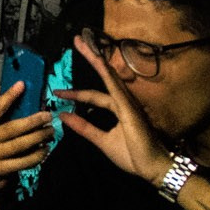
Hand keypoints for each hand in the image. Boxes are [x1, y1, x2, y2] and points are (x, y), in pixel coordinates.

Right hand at [0, 82, 55, 190]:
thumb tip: (2, 87)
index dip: (9, 96)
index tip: (22, 85)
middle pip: (12, 127)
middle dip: (33, 121)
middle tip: (48, 116)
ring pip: (21, 144)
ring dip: (39, 138)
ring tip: (51, 132)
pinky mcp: (0, 169)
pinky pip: (24, 161)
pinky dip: (37, 156)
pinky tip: (45, 150)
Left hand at [57, 34, 173, 183]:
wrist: (152, 169)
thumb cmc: (133, 156)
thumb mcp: (101, 141)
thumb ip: (84, 127)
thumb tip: (62, 115)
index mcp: (117, 109)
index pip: (92, 96)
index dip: (75, 93)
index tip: (56, 92)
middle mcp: (122, 102)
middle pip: (103, 76)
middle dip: (90, 57)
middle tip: (76, 40)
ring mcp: (127, 103)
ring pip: (109, 76)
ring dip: (96, 58)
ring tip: (83, 42)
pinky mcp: (129, 109)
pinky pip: (116, 88)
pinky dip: (107, 73)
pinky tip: (98, 62)